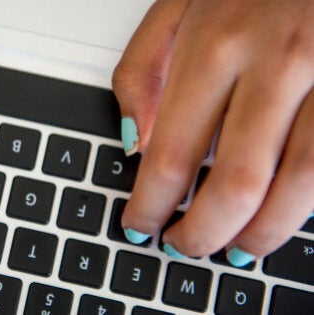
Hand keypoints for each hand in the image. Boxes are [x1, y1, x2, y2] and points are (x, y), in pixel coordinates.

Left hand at [113, 0, 312, 265]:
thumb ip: (142, 70)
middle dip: (202, 233)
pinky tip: (278, 217)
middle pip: (234, 184)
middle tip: (182, 245)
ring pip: (295, 190)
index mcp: (215, 45)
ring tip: (231, 248)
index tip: (140, 227)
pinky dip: (301, 208)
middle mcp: (275, 65)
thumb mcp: (176, 8)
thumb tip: (134, 141)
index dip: (151, 206)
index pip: (171, 155)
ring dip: (257, 235)